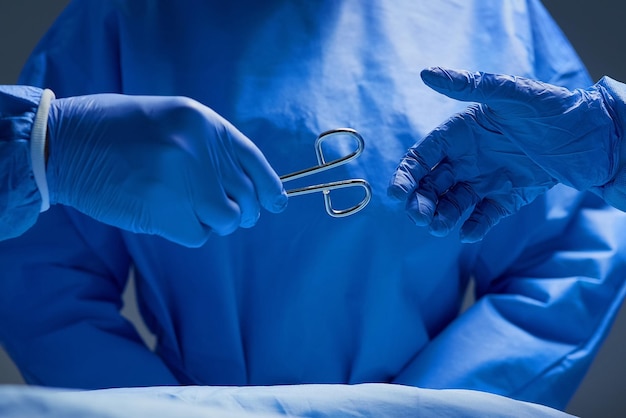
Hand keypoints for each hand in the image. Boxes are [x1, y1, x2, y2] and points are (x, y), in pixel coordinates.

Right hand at [46, 94, 286, 246]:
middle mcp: (199, 150)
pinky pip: (198, 236)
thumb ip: (210, 147)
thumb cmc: (118, 130)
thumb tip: (246, 184)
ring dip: (213, 222)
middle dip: (241, 211)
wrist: (64, 143)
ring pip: (227, 220)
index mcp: (204, 123)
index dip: (270, 189)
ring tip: (187, 210)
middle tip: (221, 211)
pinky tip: (167, 217)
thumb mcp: (173, 120)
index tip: (275, 203)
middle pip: (246, 197)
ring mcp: (183, 182)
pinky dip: (189, 233)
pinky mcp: (164, 212)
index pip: (255, 163)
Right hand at [389, 67, 625, 241]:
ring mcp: (485, 180)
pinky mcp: (506, 198)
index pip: (422, 156)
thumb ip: (469, 86)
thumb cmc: (552, 108)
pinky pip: (484, 215)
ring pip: (453, 203)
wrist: (595, 137)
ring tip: (440, 227)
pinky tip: (469, 232)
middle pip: (431, 184)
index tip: (397, 195)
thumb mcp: (511, 94)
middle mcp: (467, 158)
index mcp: (460, 133)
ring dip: (442, 216)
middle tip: (420, 216)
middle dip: (420, 201)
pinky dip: (474, 226)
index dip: (406, 175)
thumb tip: (426, 73)